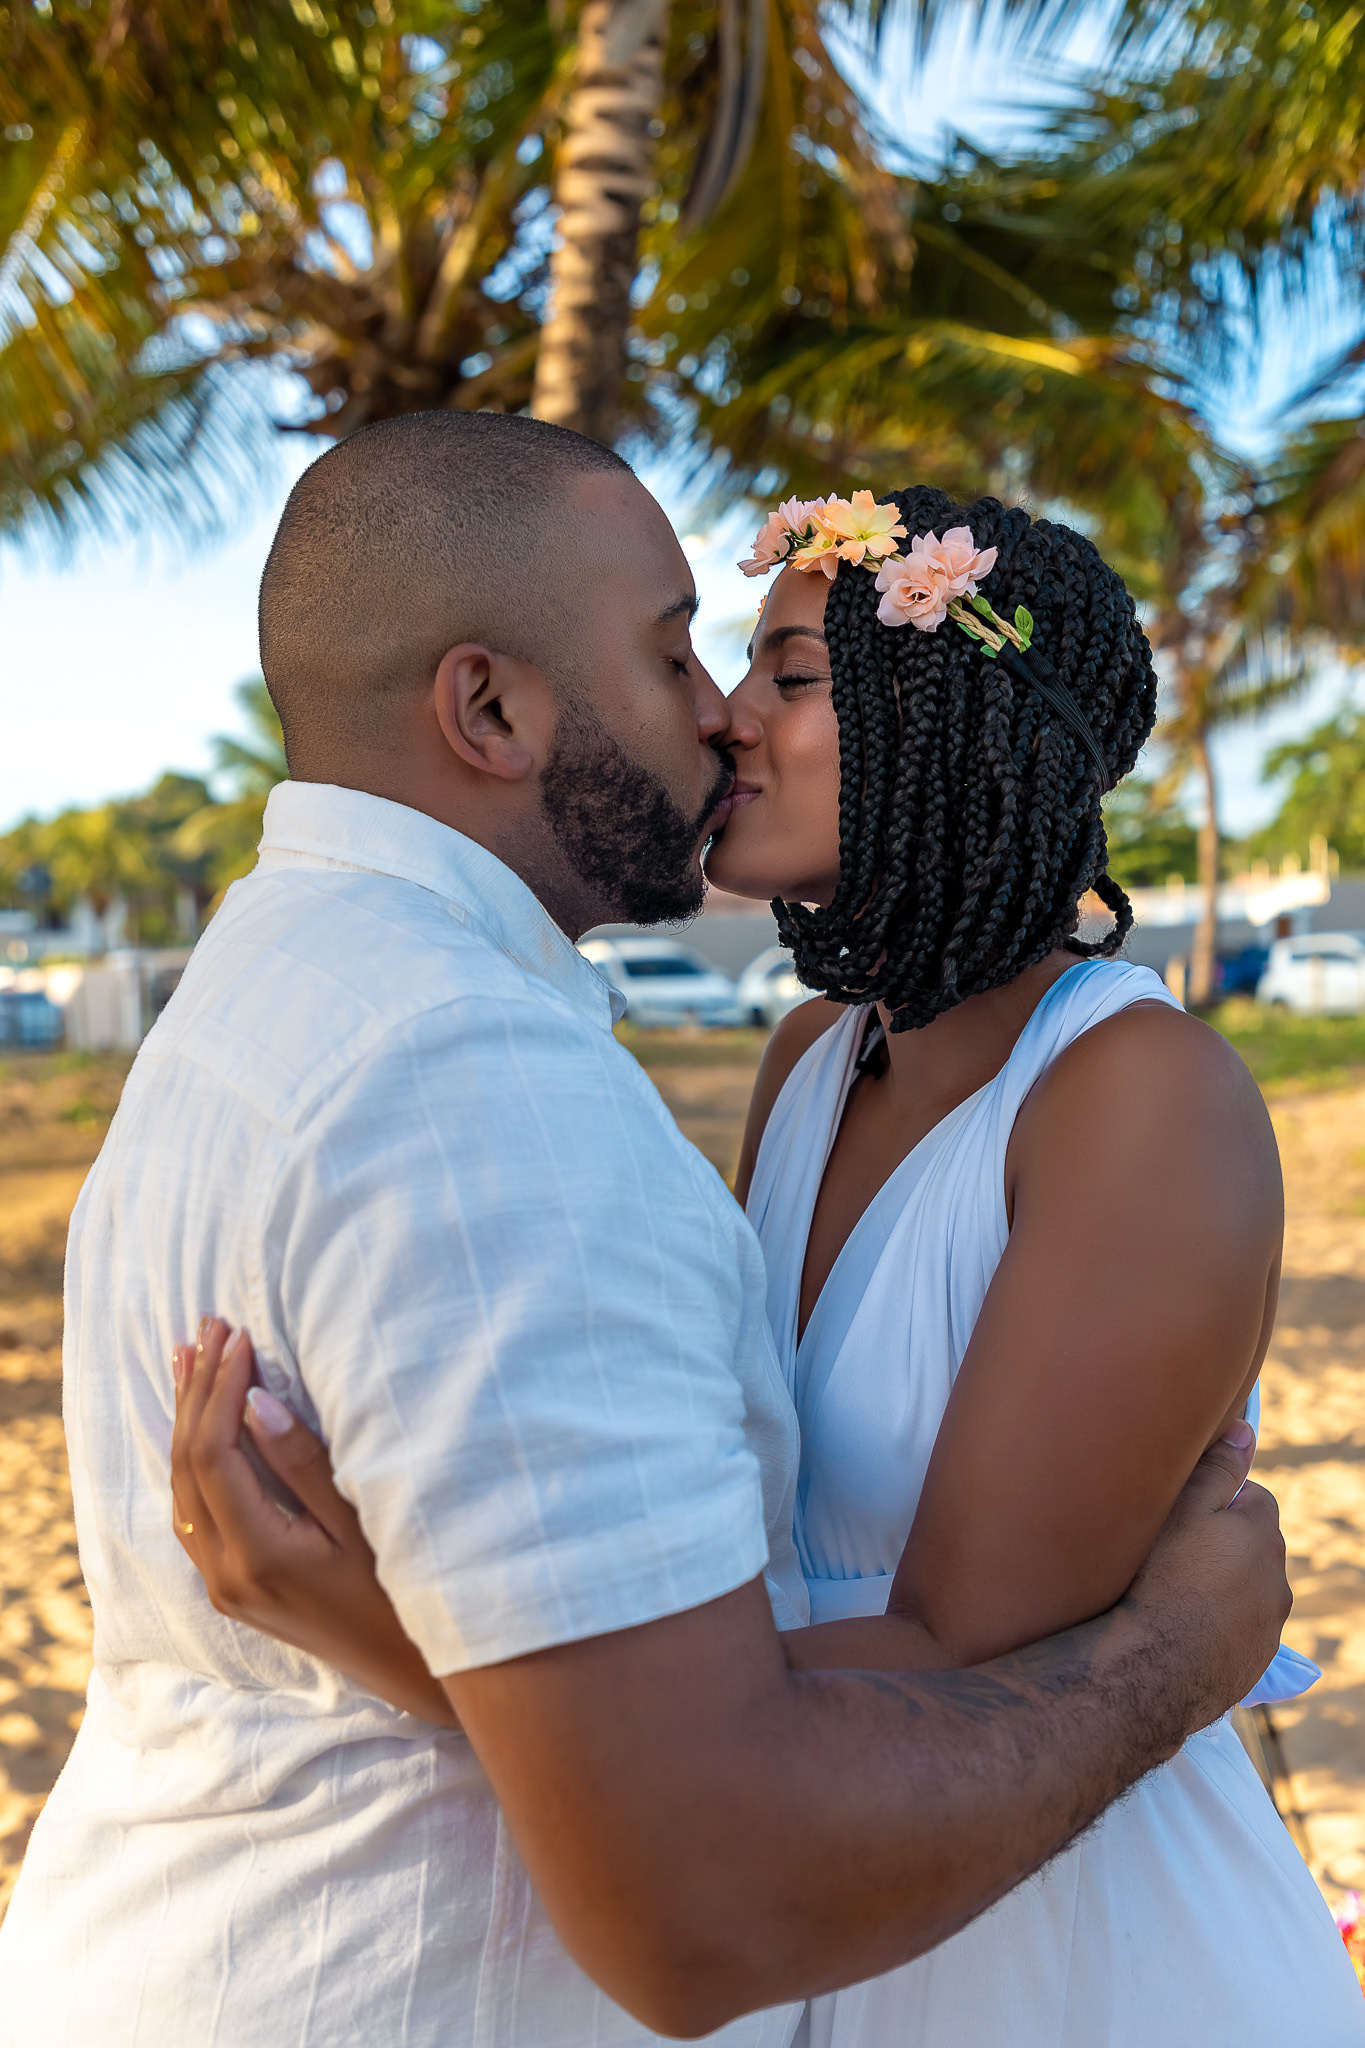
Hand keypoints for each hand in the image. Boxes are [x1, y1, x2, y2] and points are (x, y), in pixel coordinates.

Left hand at [171, 1318, 457, 1727]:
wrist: (415, 1677)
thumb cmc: (403, 1596)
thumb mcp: (364, 1524)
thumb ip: (305, 1466)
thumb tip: (258, 1403)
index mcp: (256, 1556)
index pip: (216, 1453)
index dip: (222, 1387)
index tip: (241, 1334)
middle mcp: (226, 1575)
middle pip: (188, 1465)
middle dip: (198, 1390)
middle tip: (210, 1325)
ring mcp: (225, 1586)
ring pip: (183, 1487)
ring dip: (188, 1418)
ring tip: (192, 1356)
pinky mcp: (234, 1587)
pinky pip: (195, 1508)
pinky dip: (194, 1455)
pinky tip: (200, 1422)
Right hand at [1123, 1420, 1289, 1732]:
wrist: (1151, 1668)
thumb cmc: (1162, 1578)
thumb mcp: (1182, 1510)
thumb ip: (1217, 1469)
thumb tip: (1247, 1431)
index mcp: (1263, 1536)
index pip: (1256, 1498)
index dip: (1220, 1501)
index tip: (1187, 1515)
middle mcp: (1278, 1581)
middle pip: (1254, 1547)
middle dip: (1226, 1545)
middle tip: (1176, 1553)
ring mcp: (1269, 1627)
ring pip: (1250, 1591)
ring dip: (1225, 1587)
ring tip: (1177, 1593)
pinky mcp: (1254, 1663)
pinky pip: (1241, 1631)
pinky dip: (1221, 1625)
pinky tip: (1183, 1628)